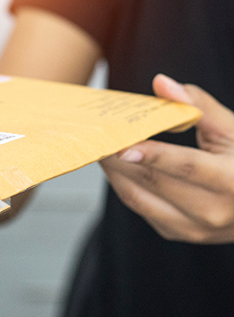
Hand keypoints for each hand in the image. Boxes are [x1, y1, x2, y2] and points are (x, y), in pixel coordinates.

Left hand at [101, 73, 233, 242]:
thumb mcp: (232, 129)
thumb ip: (197, 104)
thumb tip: (160, 83)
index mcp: (233, 181)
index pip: (186, 166)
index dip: (152, 155)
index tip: (121, 145)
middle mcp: (215, 211)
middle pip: (154, 181)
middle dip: (119, 157)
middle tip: (97, 135)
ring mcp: (196, 228)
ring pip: (139, 199)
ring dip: (114, 172)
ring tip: (99, 148)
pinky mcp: (180, 233)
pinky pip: (142, 209)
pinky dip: (124, 186)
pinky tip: (116, 166)